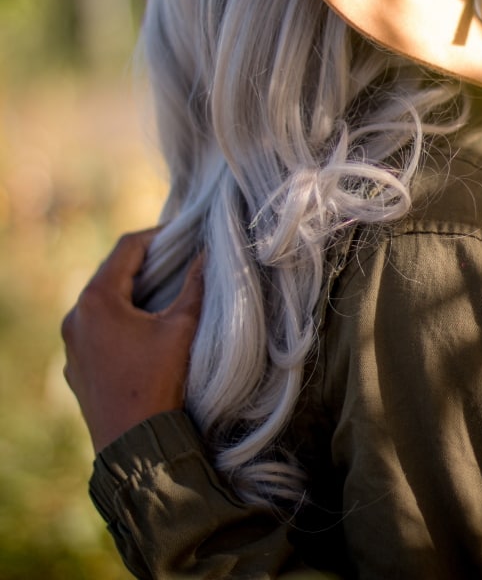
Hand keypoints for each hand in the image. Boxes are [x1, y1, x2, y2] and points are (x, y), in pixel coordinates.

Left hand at [61, 229, 202, 453]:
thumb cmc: (159, 382)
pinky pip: (97, 330)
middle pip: (111, 273)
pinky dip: (120, 319)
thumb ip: (195, 286)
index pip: (127, 249)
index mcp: (96, 300)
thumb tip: (208, 255)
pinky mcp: (76, 368)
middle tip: (178, 260)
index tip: (183, 236)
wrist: (136, 446)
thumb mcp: (182, 328)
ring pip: (103, 302)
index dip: (157, 236)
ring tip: (165, 291)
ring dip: (132, 292)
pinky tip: (146, 329)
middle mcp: (75, 318)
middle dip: (145, 264)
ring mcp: (72, 345)